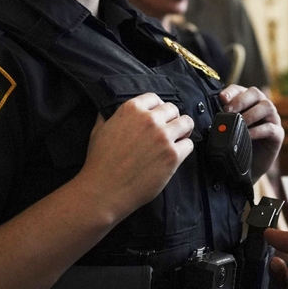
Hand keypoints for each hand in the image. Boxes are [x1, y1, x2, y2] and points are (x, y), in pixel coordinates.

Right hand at [79, 93, 194, 219]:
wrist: (104, 190)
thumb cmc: (99, 162)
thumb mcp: (98, 130)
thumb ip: (107, 116)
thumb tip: (107, 109)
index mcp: (131, 109)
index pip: (155, 98)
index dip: (157, 108)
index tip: (157, 118)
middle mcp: (150, 119)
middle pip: (173, 109)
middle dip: (171, 119)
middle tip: (167, 131)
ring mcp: (163, 137)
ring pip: (186, 123)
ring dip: (183, 130)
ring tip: (177, 139)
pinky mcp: (173, 155)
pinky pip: (189, 144)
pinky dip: (184, 149)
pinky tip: (174, 155)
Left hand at [219, 85, 282, 179]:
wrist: (248, 168)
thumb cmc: (237, 145)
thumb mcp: (228, 130)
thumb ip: (222, 119)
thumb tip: (207, 113)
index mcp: (248, 102)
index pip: (240, 89)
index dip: (231, 92)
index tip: (221, 98)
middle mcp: (261, 106)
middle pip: (255, 93)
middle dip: (241, 100)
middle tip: (228, 111)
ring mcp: (272, 119)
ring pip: (267, 106)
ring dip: (251, 113)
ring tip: (240, 123)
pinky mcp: (278, 134)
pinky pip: (271, 128)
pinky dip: (258, 130)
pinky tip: (248, 135)